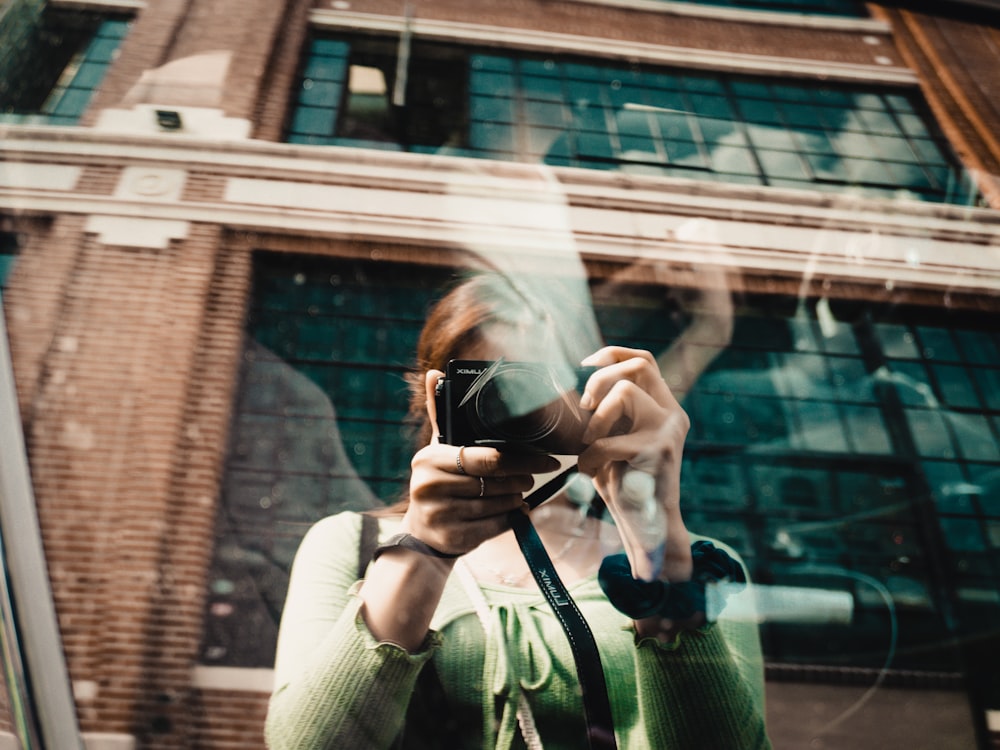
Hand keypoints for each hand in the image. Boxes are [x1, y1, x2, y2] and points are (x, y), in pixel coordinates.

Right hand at [403, 371, 561, 554]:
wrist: (422, 533)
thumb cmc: (438, 483)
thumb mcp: (437, 449)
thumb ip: (440, 413)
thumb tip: (434, 374)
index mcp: (429, 458)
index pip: (486, 457)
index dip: (521, 459)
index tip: (547, 459)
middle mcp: (430, 486)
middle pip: (496, 482)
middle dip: (521, 479)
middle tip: (531, 477)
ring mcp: (440, 515)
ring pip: (500, 505)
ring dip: (517, 499)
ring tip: (517, 493)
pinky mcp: (453, 539)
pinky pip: (496, 526)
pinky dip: (511, 519)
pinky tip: (511, 512)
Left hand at [576, 347, 691, 582]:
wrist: (650, 528)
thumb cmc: (626, 484)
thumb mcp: (615, 441)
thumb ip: (607, 415)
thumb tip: (576, 390)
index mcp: (664, 407)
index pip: (643, 360)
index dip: (612, 354)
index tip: (585, 366)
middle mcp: (672, 414)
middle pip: (639, 365)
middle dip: (600, 379)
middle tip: (585, 407)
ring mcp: (668, 430)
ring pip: (625, 391)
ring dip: (597, 418)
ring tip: (590, 443)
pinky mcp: (659, 450)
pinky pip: (609, 440)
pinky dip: (590, 456)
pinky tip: (591, 471)